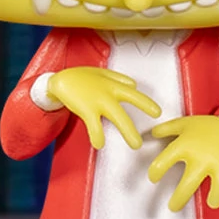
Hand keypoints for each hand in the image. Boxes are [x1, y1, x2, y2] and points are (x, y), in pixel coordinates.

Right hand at [46, 67, 160, 149]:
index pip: (134, 94)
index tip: (158, 113)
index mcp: (113, 85)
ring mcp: (98, 100)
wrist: (60, 79)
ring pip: (117, 116)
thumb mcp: (102, 74)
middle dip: (144, 117)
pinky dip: (97, 134)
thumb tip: (134, 84)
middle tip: (154, 129)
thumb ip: (118, 79)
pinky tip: (99, 144)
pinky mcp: (85, 108)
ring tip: (136, 144)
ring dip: (128, 130)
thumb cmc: (81, 78)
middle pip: (130, 105)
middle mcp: (109, 93)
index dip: (146, 103)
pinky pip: (94, 125)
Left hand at [148, 114, 218, 211]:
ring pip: (197, 184)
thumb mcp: (184, 123)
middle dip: (177, 197)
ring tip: (179, 207)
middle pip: (184, 181)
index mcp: (184, 144)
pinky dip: (217, 196)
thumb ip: (167, 128)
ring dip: (186, 198)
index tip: (154, 178)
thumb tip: (152, 133)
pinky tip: (212, 202)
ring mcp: (210, 163)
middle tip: (171, 206)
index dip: (156, 172)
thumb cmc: (206, 126)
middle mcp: (196, 155)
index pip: (164, 160)